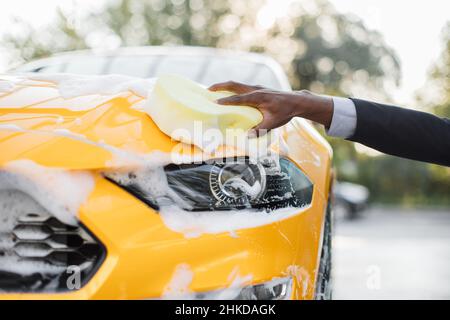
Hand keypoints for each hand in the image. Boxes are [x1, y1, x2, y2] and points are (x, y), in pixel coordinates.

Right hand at [209, 81, 333, 133]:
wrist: (296, 101)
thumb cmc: (285, 112)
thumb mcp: (273, 123)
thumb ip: (260, 129)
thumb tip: (246, 136)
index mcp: (258, 97)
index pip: (239, 99)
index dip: (226, 101)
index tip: (215, 103)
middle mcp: (255, 89)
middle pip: (234, 85)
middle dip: (219, 86)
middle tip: (207, 90)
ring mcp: (256, 87)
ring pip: (237, 84)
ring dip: (224, 86)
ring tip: (212, 90)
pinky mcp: (257, 89)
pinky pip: (241, 87)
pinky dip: (231, 89)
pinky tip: (227, 94)